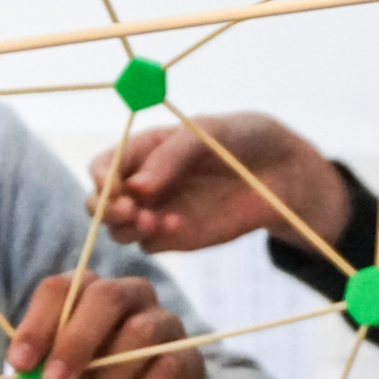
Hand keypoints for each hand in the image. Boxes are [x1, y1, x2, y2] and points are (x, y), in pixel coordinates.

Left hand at [7, 275, 204, 378]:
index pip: (59, 289)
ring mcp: (163, 322)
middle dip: (75, 341)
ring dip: (110, 377)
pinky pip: (167, 369)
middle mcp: (128, 296)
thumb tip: (25, 377)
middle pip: (105, 296)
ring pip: (140, 332)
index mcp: (85, 294)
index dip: (37, 324)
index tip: (20, 363)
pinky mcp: (187, 357)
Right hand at [88, 113, 348, 253]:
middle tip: (130, 211)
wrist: (279, 172)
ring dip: (127, 228)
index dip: (100, 179)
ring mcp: (154, 210)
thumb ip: (170, 156)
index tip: (115, 189)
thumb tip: (135, 187)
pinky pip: (147, 245)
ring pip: (118, 229)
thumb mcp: (206, 133)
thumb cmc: (240, 139)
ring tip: (155, 221)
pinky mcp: (172, 236)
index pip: (102, 166)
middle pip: (99, 203)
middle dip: (106, 210)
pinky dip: (154, 239)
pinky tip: (179, 225)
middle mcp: (141, 182)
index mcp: (141, 150)